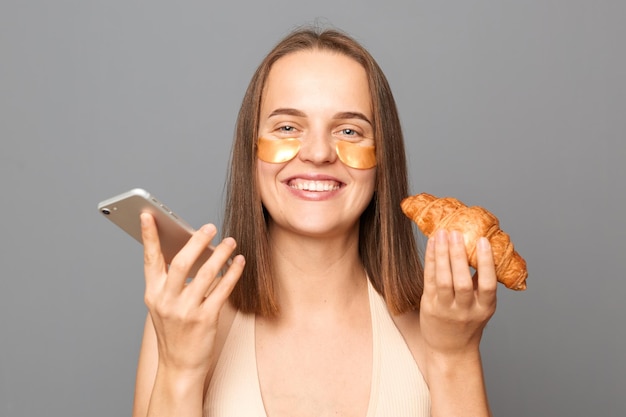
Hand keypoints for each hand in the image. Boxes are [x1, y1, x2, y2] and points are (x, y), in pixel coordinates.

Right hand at [140, 213, 244, 377]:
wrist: (179, 366)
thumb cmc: (173, 332)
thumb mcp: (163, 306)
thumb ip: (171, 281)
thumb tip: (190, 250)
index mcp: (153, 294)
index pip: (150, 259)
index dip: (149, 236)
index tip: (148, 215)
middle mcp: (167, 301)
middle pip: (181, 263)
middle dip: (196, 241)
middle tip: (210, 227)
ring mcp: (186, 312)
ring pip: (205, 275)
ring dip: (220, 255)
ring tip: (230, 242)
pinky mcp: (205, 320)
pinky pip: (222, 290)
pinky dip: (232, 274)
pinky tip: (239, 263)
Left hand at [419, 229, 496, 356]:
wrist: (451, 350)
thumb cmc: (468, 322)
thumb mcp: (482, 306)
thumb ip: (481, 282)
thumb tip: (482, 248)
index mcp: (484, 308)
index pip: (487, 285)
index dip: (486, 262)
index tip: (483, 241)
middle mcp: (466, 310)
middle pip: (462, 282)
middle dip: (458, 256)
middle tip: (456, 233)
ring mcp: (446, 310)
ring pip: (443, 281)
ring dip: (442, 256)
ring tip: (442, 234)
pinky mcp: (430, 307)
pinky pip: (429, 281)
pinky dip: (431, 261)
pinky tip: (432, 244)